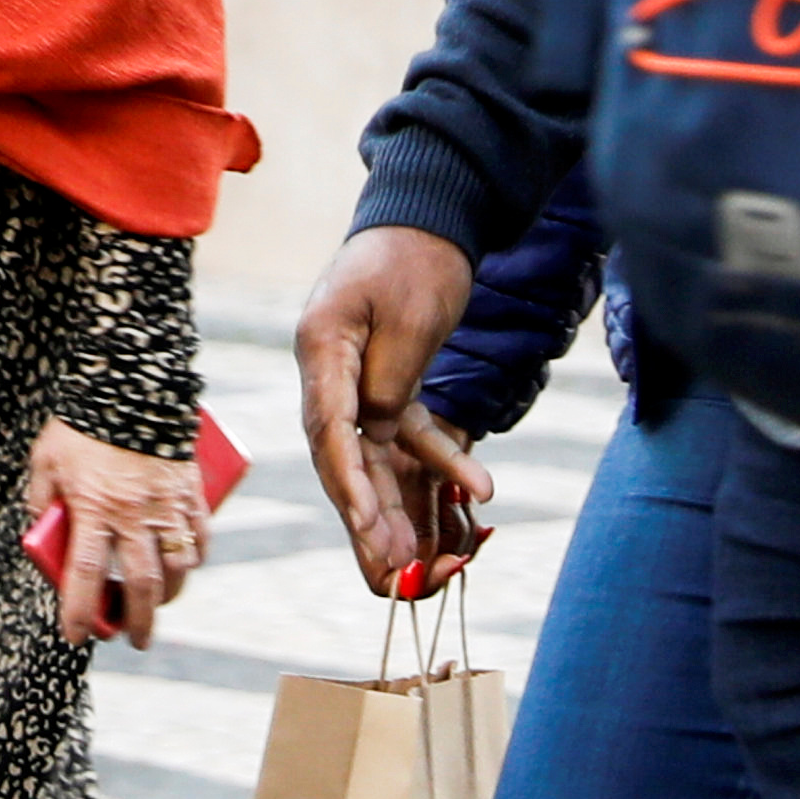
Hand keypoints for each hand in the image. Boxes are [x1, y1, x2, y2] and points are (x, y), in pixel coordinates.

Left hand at [36, 421, 206, 646]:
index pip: (83, 574)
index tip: (75, 636)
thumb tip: (40, 534)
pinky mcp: (189, 494)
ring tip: (157, 607)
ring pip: (176, 568)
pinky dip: (193, 560)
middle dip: (136, 621)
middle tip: (134, 641)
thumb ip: (41, 501)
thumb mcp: (45, 463)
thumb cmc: (81, 426)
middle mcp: (133, 515)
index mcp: (93, 509)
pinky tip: (185, 570)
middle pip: (138, 584)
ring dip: (167, 596)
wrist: (130, 386)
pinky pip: (198, 539)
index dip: (78, 611)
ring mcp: (165, 507)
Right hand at [288, 227, 488, 599]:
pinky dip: (439, 465)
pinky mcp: (383, 390)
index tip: (369, 528)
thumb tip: (377, 430)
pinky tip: (477, 490)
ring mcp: (353, 387)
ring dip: (397, 513)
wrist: (428, 222)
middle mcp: (328, 376)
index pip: (329, 430)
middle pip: (342, 462)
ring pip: (373, 464)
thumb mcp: (410, 316)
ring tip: (422, 567)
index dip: (348, 484)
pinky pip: (407, 441)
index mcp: (322, 351)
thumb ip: (389, 380)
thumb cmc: (416, 258)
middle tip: (392, 576)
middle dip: (368, 522)